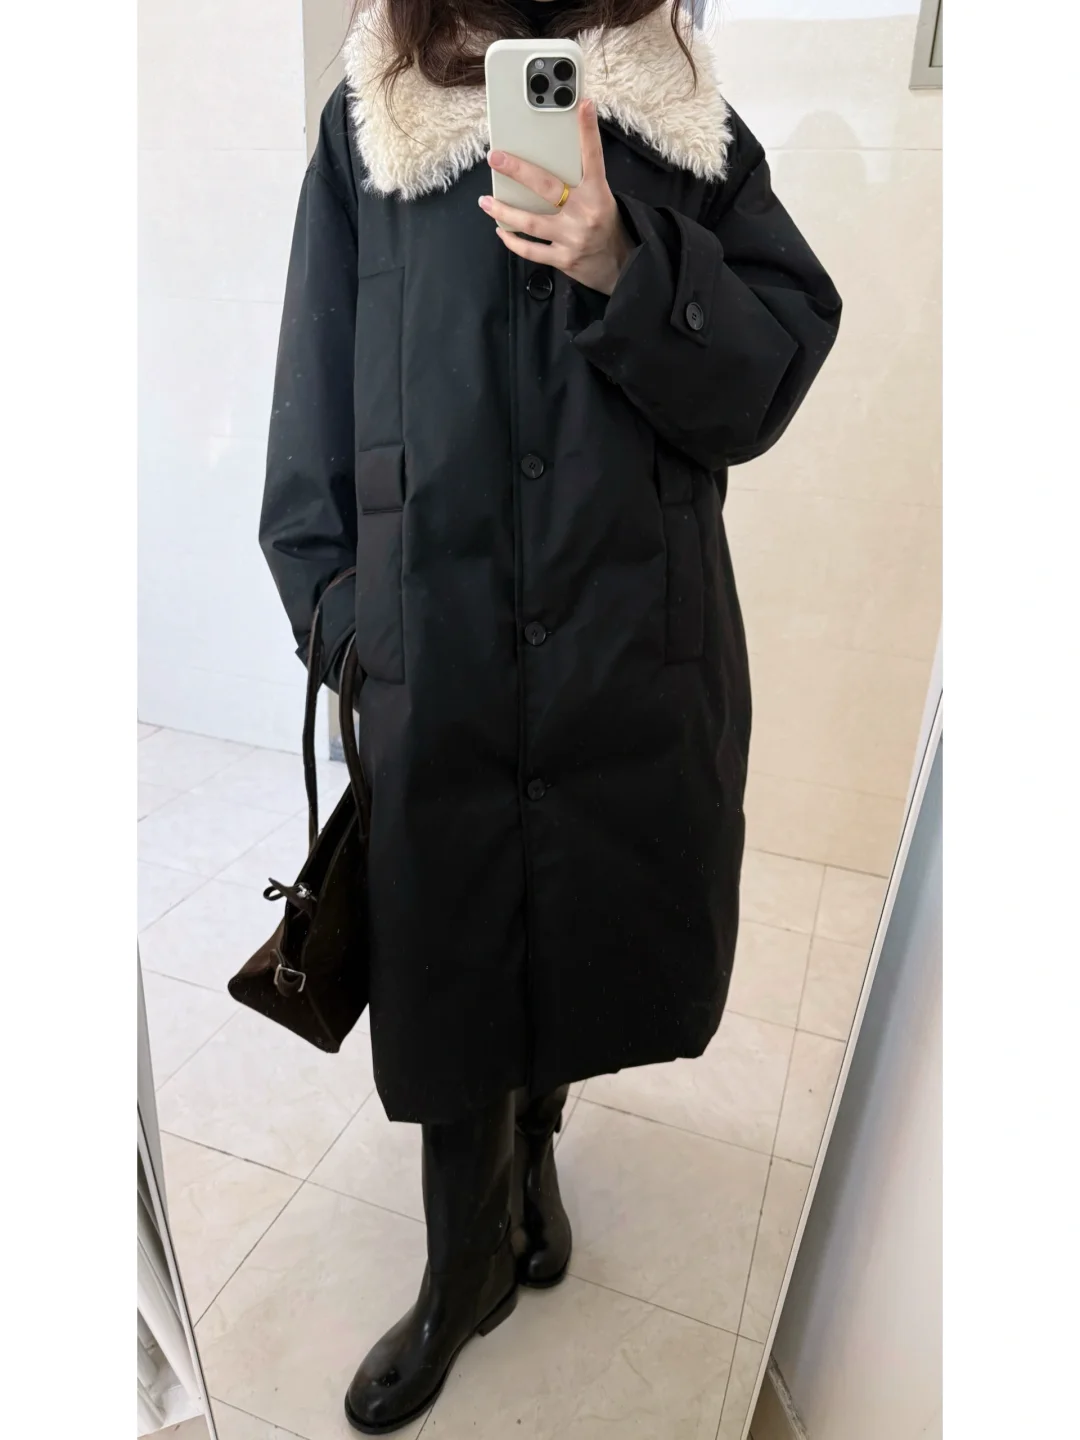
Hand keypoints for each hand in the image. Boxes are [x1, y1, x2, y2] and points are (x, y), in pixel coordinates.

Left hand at [479, 98, 633, 296]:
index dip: (588, 130)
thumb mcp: (601, 198)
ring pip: (531, 222)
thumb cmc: (606, 226)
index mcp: (597, 194)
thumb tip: (549, 161)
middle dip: (517, 170)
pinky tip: (502, 231)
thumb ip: (580, 182)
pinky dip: (513, 241)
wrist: (623, 266)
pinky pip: (531, 250)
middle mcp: (584, 214)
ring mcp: (572, 238)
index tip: (584, 105)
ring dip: (504, 211)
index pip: (593, 157)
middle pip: (546, 187)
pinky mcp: (564, 259)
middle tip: (495, 157)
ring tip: (485, 202)